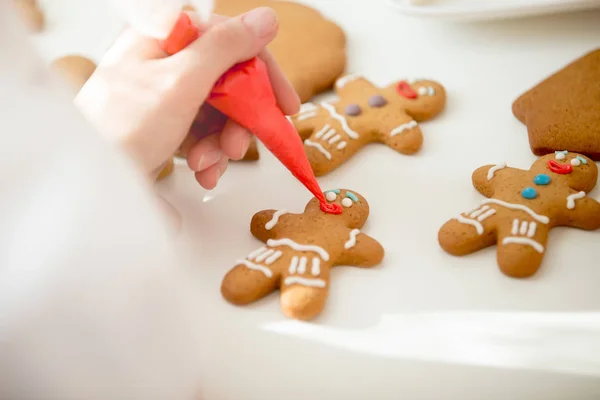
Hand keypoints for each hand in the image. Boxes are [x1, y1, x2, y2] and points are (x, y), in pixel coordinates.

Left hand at [75, 7, 299, 188]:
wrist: (84, 181)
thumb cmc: (122, 129)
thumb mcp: (180, 83)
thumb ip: (226, 48)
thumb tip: (267, 19)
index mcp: (167, 37)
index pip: (233, 42)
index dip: (265, 73)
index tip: (286, 106)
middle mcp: (167, 60)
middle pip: (228, 82)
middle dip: (238, 121)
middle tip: (237, 149)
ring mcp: (165, 93)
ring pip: (218, 112)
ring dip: (221, 143)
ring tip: (206, 166)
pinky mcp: (164, 123)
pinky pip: (201, 132)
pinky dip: (207, 154)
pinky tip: (200, 172)